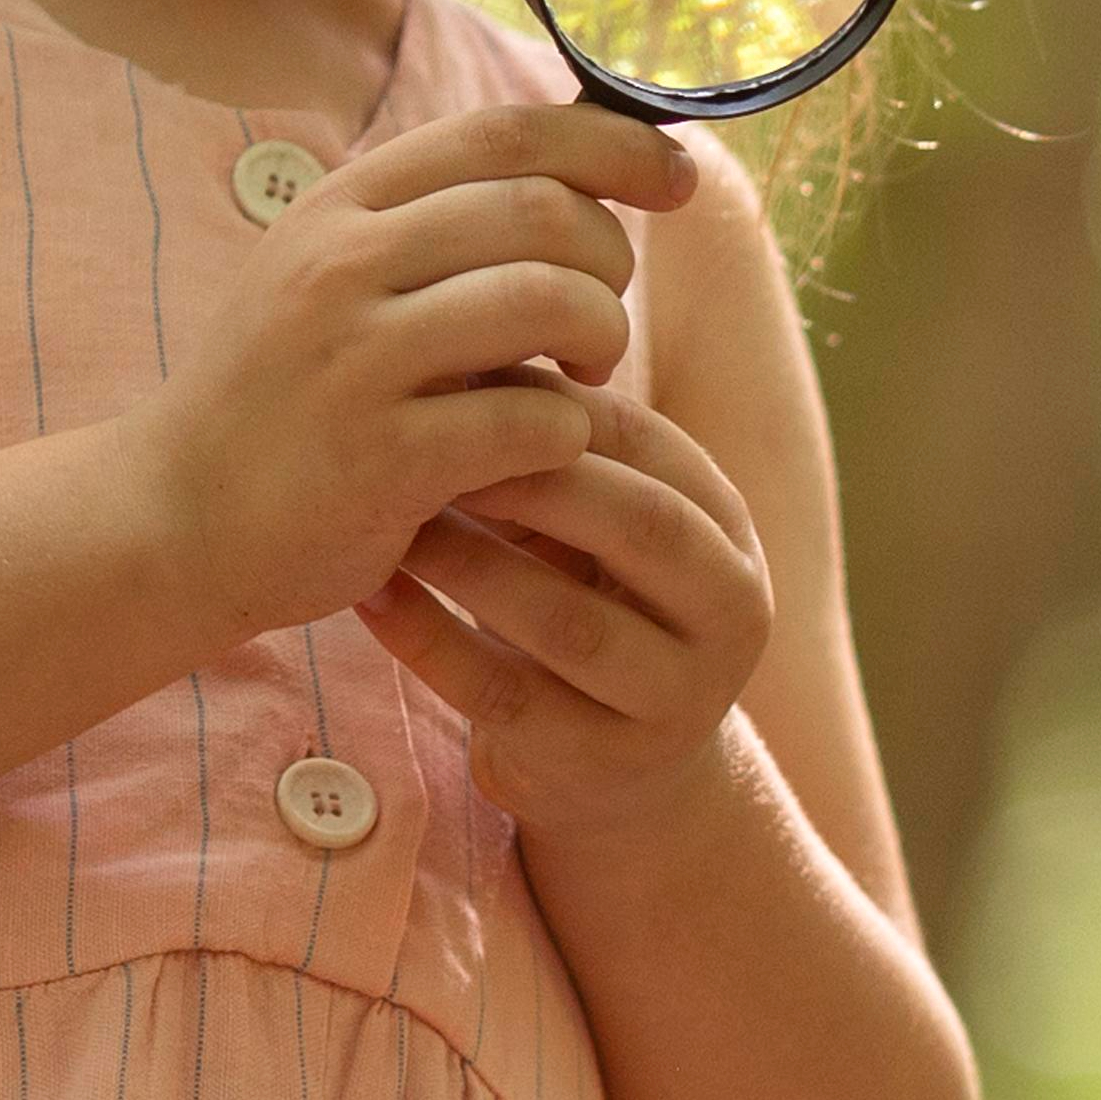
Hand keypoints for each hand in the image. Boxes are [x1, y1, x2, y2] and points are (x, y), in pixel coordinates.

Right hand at [127, 104, 697, 647]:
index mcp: (341, 207)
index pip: (505, 133)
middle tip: (602, 320)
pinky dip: (568, 432)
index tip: (676, 177)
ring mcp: (358, 359)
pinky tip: (546, 450)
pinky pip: (534, 419)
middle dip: (611, 260)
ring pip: (552, 302)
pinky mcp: (383, 457)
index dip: (613, 145)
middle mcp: (343, 265)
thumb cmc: (285, 399)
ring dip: (602, 340)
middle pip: (545, 212)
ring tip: (583, 376)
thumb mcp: (332, 280)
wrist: (174, 519)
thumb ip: (431, 227)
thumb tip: (578, 174)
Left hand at [361, 395, 776, 843]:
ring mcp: (678, 700)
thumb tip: (462, 331)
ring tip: (389, 519)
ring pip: (570, 623)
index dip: (552, 406)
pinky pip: (504, 695)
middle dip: (527, 478)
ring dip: (469, 563)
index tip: (452, 373)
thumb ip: (558, 451)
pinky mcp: (605, 766)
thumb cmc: (592, 605)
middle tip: (422, 439)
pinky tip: (369, 596)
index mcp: (729, 531)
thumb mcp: (599, 527)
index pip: (650, 445)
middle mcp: (731, 613)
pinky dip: (428, 640)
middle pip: (640, 526)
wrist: (619, 768)